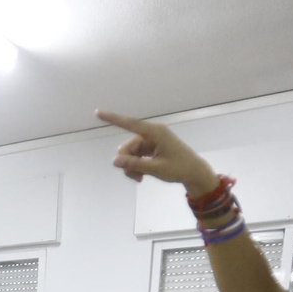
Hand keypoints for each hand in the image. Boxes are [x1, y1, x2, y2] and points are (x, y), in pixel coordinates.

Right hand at [97, 110, 217, 193]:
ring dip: (131, 166)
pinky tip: (141, 176)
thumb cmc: (179, 169)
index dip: (112, 118)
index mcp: (155, 132)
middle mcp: (152, 133)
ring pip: (130, 152)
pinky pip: (136, 155)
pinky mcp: (152, 147)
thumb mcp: (156, 169)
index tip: (97, 113)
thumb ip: (134, 164)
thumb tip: (114, 161)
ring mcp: (151, 140)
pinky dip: (136, 165)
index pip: (130, 124)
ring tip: (139, 178)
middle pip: (127, 145)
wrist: (194, 173)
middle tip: (134, 177)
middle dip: (126, 162)